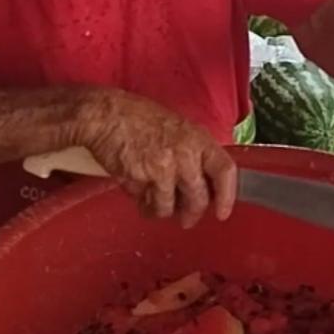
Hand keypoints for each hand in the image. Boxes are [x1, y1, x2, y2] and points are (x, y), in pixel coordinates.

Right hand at [78, 91, 236, 226]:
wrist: (106, 114)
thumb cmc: (140, 117)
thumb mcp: (179, 127)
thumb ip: (195, 153)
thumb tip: (205, 182)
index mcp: (198, 139)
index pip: (225, 171)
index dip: (227, 196)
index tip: (223, 212)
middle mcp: (184, 154)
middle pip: (198, 198)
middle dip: (192, 213)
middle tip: (187, 219)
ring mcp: (161, 168)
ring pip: (168, 207)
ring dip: (161, 210)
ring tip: (154, 201)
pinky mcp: (138, 180)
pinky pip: (145, 203)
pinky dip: (142, 204)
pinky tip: (138, 192)